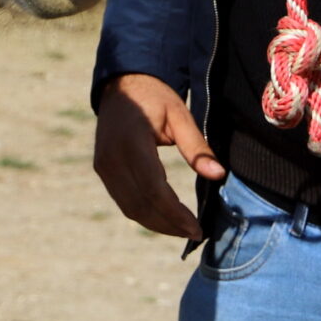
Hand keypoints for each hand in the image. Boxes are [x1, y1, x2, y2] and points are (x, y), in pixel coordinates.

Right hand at [93, 73, 223, 240]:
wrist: (120, 85)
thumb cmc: (154, 98)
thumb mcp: (179, 115)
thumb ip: (197, 146)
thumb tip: (218, 174)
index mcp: (132, 142)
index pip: (153, 189)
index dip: (175, 214)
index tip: (197, 228)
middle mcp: (112, 157)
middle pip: (141, 204)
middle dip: (169, 225)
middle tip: (195, 234)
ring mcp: (104, 165)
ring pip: (130, 208)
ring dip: (157, 224)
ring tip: (183, 230)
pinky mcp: (102, 169)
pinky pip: (123, 200)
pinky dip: (145, 214)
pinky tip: (165, 217)